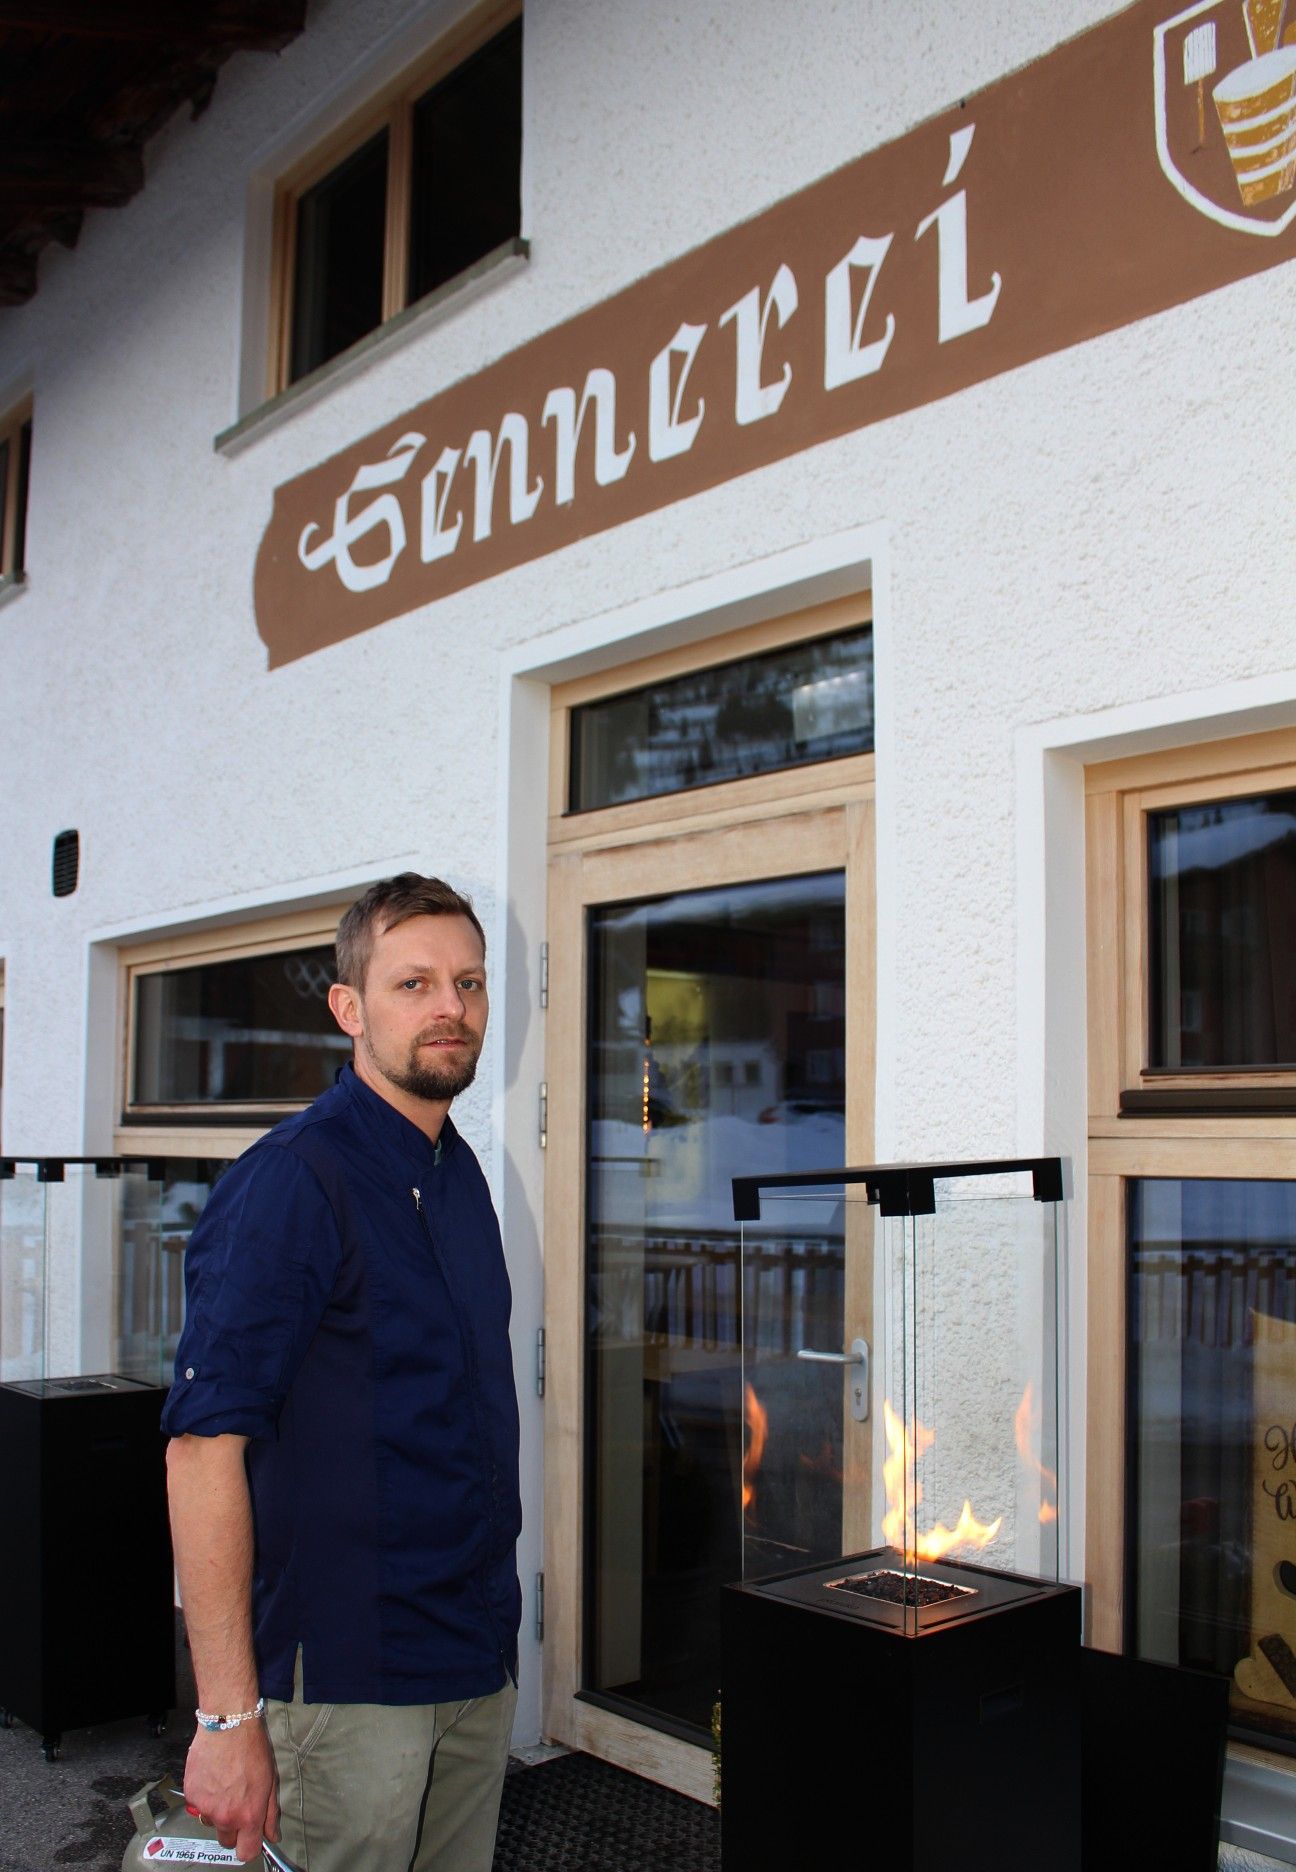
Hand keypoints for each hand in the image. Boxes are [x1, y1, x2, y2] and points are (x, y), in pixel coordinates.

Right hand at [183, 1719, 278, 1862]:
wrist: (228, 1726)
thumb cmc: (252, 1749)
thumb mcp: (271, 1781)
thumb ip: (271, 1814)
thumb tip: (272, 1835)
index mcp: (248, 1815)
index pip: (245, 1853)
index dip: (248, 1847)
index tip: (249, 1838)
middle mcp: (226, 1817)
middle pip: (227, 1840)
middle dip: (233, 1828)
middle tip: (238, 1804)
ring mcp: (206, 1808)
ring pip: (211, 1822)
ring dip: (217, 1811)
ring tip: (225, 1785)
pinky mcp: (192, 1796)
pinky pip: (198, 1806)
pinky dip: (205, 1797)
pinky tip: (213, 1777)